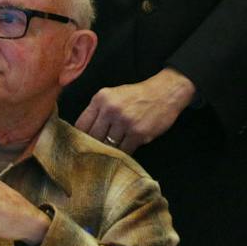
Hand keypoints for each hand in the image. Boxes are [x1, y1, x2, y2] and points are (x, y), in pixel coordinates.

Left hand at [73, 68, 195, 152]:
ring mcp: (125, 122)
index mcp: (101, 98)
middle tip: (95, 151)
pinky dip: (123, 152)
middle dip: (95, 145)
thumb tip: (83, 134)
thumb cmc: (138, 95)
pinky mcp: (138, 133)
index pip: (81, 125)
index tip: (82, 144)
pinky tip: (125, 149)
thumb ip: (98, 110)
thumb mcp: (114, 94)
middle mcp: (111, 109)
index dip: (80, 137)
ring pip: (108, 146)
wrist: (166, 92)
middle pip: (93, 137)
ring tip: (111, 151)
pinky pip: (124, 150)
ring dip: (110, 150)